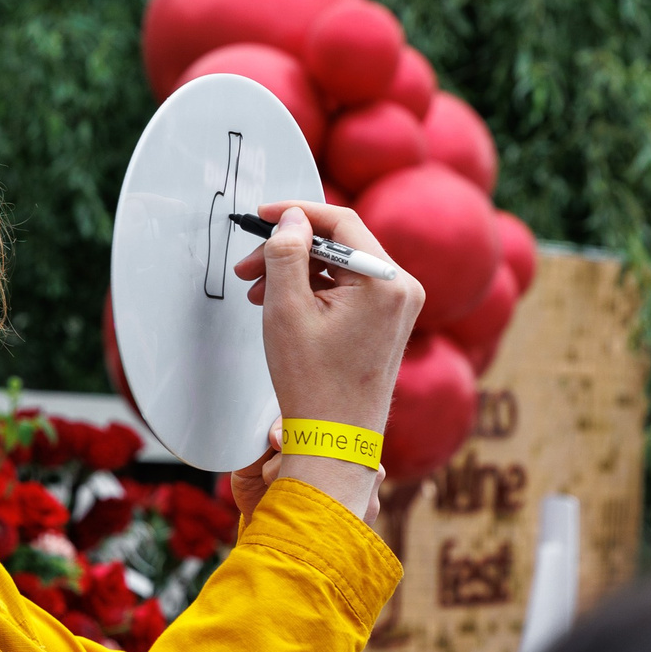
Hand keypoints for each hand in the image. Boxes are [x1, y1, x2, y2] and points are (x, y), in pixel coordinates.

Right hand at [232, 201, 423, 519]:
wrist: (335, 439)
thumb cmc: (313, 383)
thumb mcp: (286, 309)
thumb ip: (286, 253)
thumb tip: (292, 219)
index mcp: (386, 281)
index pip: (340, 222)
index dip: (296, 213)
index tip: (261, 215)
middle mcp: (402, 288)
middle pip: (339, 244)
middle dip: (289, 250)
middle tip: (248, 265)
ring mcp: (399, 306)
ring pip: (340, 267)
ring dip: (297, 271)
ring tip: (257, 292)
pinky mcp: (388, 321)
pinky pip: (349, 288)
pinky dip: (314, 289)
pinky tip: (281, 304)